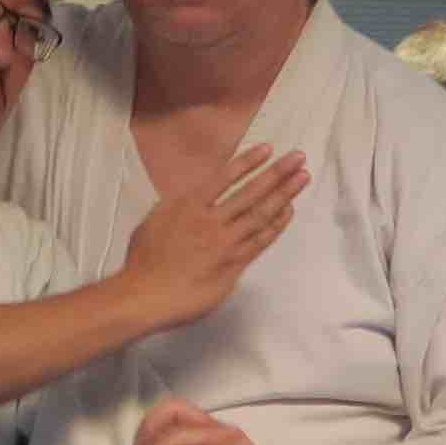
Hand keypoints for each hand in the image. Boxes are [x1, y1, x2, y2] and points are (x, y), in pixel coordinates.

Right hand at [120, 147, 307, 331]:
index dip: (249, 162)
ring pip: (260, 213)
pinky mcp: (232, 265)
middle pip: (251, 191)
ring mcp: (223, 242)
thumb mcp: (154, 220)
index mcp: (188, 204)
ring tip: (302, 178)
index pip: (225, 176)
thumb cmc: (143, 261)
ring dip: (284, 194)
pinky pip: (260, 240)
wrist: (144, 295)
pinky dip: (276, 224)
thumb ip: (178, 207)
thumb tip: (194, 200)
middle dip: (277, 172)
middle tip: (298, 157)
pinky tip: (288, 211)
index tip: (268, 149)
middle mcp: (210, 219)